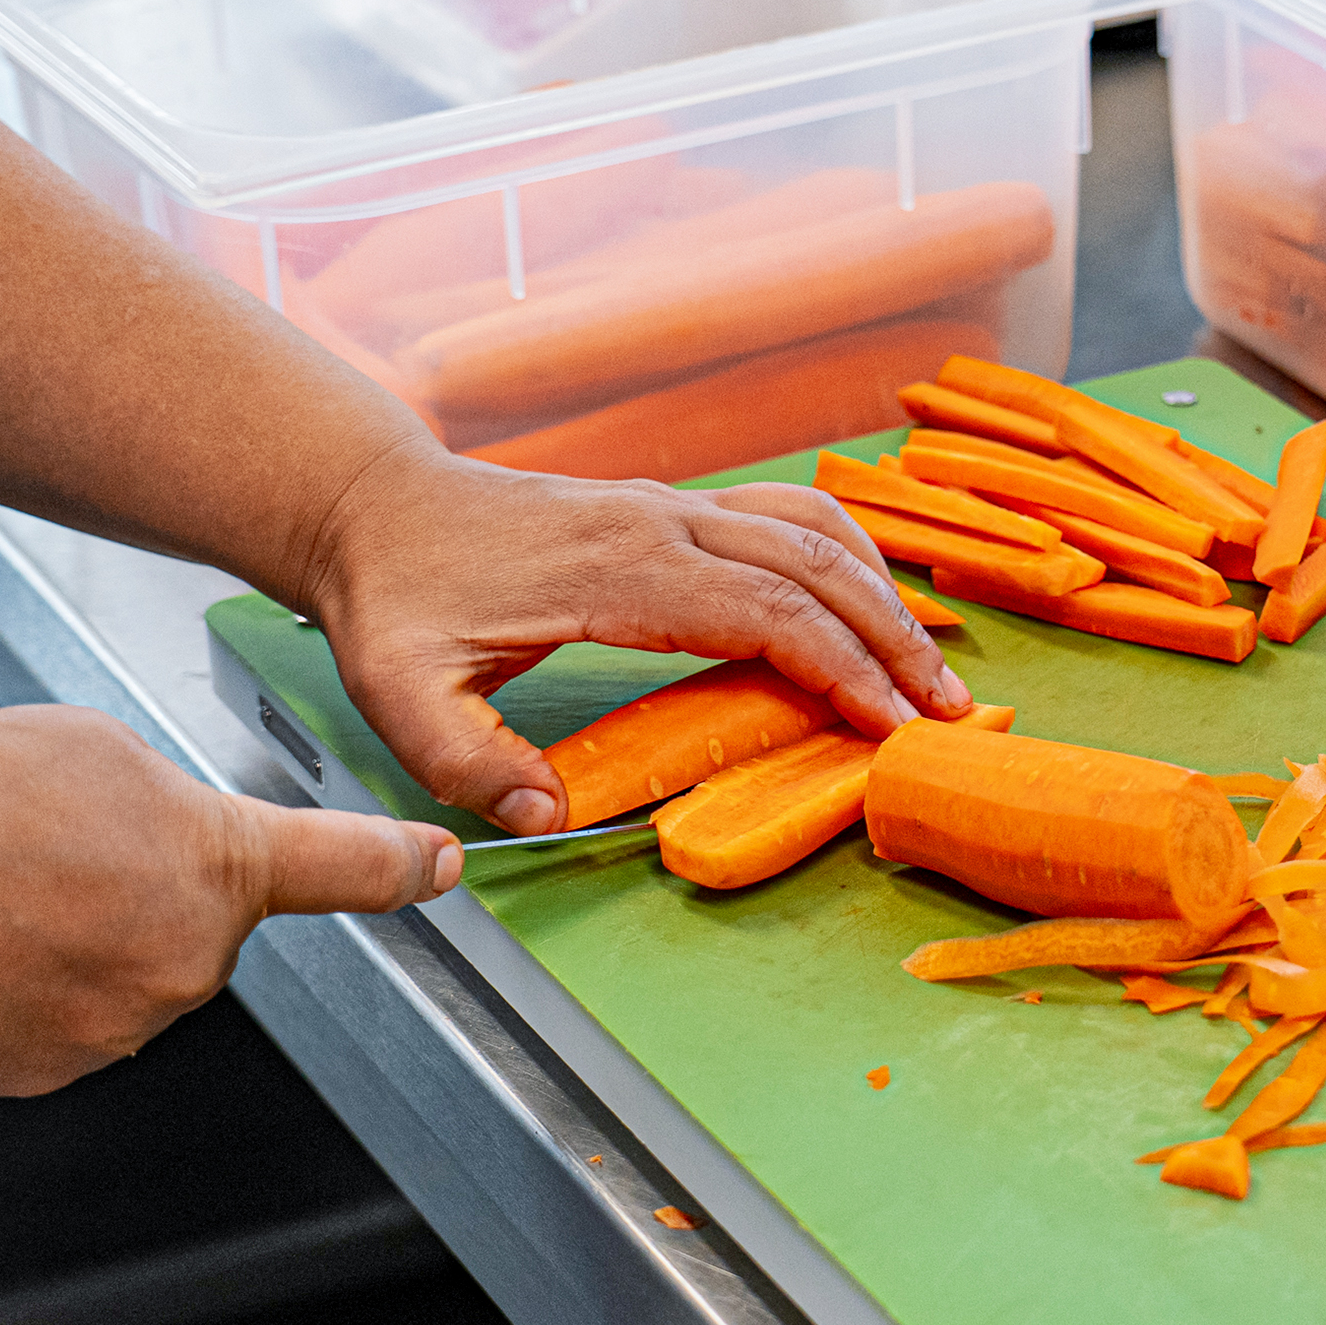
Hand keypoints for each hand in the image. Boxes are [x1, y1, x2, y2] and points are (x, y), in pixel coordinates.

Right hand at [0, 706, 458, 1096]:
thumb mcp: (100, 749)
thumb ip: (170, 805)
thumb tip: (173, 846)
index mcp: (218, 862)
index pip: (344, 867)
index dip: (399, 866)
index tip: (439, 867)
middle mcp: (189, 959)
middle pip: (197, 926)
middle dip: (145, 892)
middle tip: (52, 853)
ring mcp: (122, 1027)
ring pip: (125, 977)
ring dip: (81, 942)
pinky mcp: (51, 1073)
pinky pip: (61, 1024)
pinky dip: (26, 993)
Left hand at [305, 451, 973, 833]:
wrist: (374, 509)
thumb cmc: (394, 601)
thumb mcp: (403, 697)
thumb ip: (469, 764)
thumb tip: (547, 817)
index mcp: (617, 570)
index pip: (762, 611)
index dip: (838, 667)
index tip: (889, 725)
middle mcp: (660, 523)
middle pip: (813, 569)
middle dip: (893, 640)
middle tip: (951, 712)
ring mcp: (670, 507)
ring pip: (811, 532)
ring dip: (883, 594)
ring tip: (934, 667)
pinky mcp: (669, 508)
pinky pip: (782, 517)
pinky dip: (846, 555)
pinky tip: (874, 599)